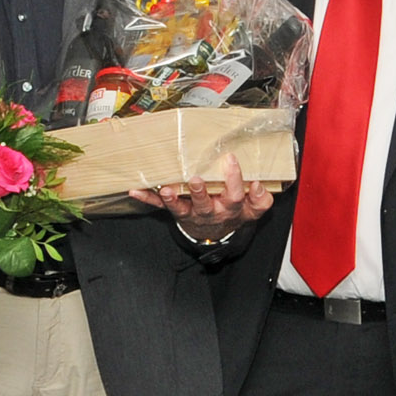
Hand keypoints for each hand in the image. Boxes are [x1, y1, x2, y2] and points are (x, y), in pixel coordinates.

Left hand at [131, 155, 274, 240]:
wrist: (215, 235)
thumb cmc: (232, 213)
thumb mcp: (252, 211)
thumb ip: (260, 200)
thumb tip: (257, 184)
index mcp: (229, 207)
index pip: (234, 194)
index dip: (234, 180)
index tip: (230, 160)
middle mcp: (209, 211)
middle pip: (205, 203)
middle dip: (200, 192)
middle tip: (195, 179)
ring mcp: (190, 212)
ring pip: (181, 207)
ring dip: (172, 199)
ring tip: (166, 190)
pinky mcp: (176, 212)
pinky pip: (160, 206)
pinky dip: (147, 198)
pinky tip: (135, 190)